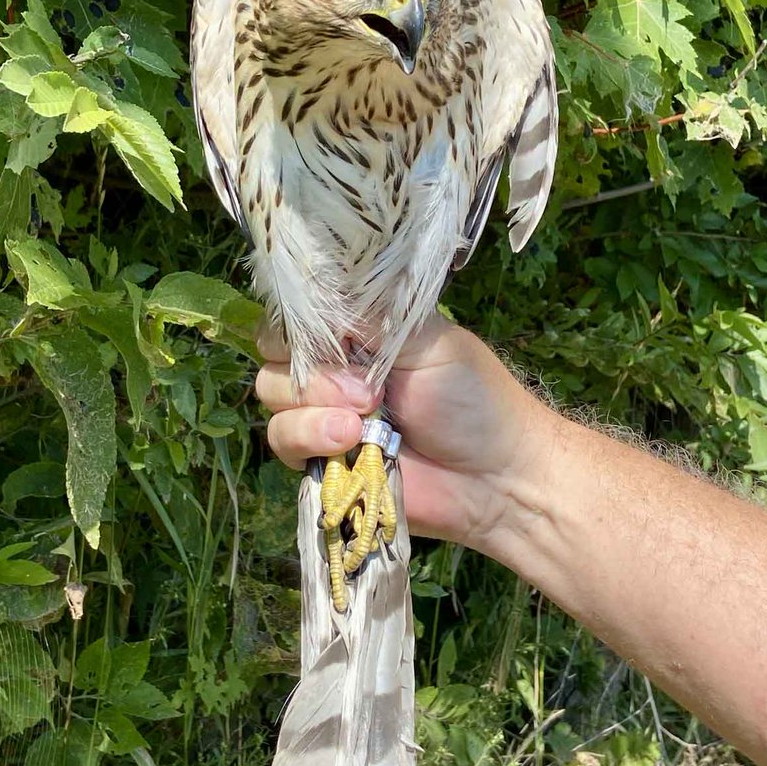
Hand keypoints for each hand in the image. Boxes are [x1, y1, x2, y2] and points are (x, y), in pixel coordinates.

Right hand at [255, 313, 550, 554]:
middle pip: (275, 353)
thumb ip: (372, 316)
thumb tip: (321, 288)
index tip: (337, 341)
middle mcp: (333, 369)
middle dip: (313, 372)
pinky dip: (308, 438)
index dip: (301, 324)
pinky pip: (281, 441)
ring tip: (361, 423)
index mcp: (358, 333)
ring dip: (312, 407)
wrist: (495, 477)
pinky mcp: (319, 460)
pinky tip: (349, 443)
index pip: (299, 313)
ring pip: (271, 396)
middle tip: (369, 393)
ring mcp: (323, 414)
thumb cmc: (474, 400)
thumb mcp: (429, 340)